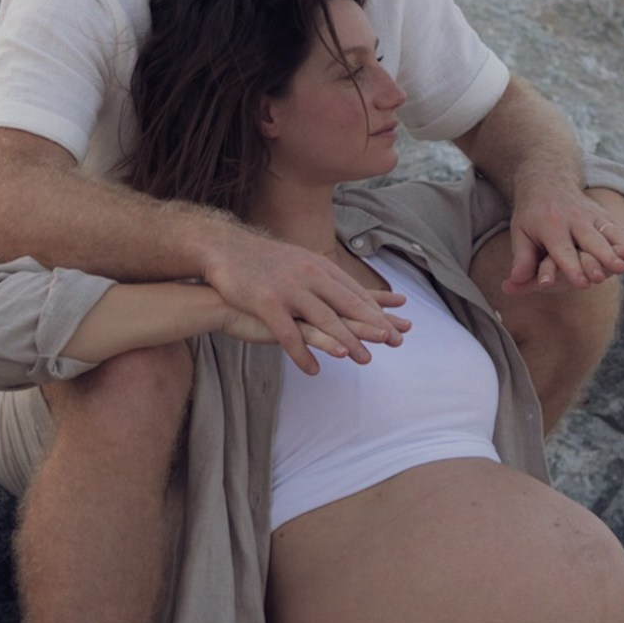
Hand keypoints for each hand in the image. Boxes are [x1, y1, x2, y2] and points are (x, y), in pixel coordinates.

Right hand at [203, 228, 409, 373]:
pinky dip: (304, 354)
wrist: (223, 252)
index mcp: (318, 268)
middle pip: (347, 305)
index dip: (379, 309)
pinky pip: (290, 335)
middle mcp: (309, 277)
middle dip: (374, 325)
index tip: (399, 322)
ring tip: (363, 359)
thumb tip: (338, 288)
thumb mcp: (296, 263)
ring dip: (346, 342)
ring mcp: (290, 291)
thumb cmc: (260, 263)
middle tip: (396, 341)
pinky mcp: (268, 304)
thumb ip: (318, 276)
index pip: (355, 292)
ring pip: (324, 321)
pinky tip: (314, 370)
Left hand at [502, 183, 623, 294]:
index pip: (563, 250)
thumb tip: (512, 284)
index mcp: (551, 226)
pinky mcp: (605, 215)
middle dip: (606, 255)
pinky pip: (623, 229)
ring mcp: (593, 216)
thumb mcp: (520, 232)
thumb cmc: (531, 214)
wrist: (547, 178)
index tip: (583, 283)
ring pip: (613, 233)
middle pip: (592, 240)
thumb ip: (522, 259)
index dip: (572, 267)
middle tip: (619, 269)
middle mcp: (574, 220)